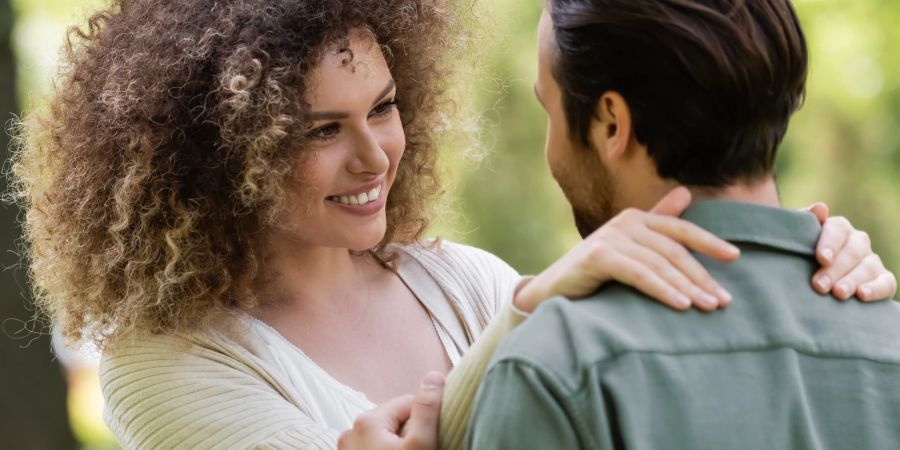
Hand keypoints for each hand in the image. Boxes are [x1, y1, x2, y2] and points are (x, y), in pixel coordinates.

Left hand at [337, 372, 443, 449]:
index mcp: (367, 420)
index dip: (425, 420)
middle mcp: (351, 430)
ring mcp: (348, 448)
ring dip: (397, 444)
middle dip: (409, 433)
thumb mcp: (420, 445)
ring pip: (384, 435)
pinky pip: (373, 447)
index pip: (409, 403)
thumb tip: (434, 376)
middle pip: (395, 419)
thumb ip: (427, 410)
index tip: (429, 439)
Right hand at [515, 187, 739, 312]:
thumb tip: (686, 192)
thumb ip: (656, 222)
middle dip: (701, 275)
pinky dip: (662, 289)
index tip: (735, 257)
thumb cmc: (593, 274)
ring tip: (708, 307)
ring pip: (660, 264)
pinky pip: (639, 274)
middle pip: (674, 250)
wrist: (550, 292)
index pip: (680, 229)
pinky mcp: (598, 256)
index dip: (709, 242)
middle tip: (723, 301)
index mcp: (636, 219)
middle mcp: (625, 222)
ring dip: (687, 286)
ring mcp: (611, 238)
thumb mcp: (628, 249)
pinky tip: (680, 304)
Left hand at [805, 202, 897, 301]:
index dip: (830, 242)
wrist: (811, 279)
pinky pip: (886, 282)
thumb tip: (820, 208)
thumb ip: (805, 223)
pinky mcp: (883, 280)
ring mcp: (871, 260)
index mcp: (838, 229)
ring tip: (838, 293)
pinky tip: (862, 294)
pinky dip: (876, 288)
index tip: (821, 258)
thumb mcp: (797, 239)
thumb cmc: (800, 256)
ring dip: (852, 280)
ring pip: (868, 266)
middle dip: (836, 268)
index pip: (838, 228)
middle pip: (853, 250)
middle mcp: (857, 242)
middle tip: (819, 285)